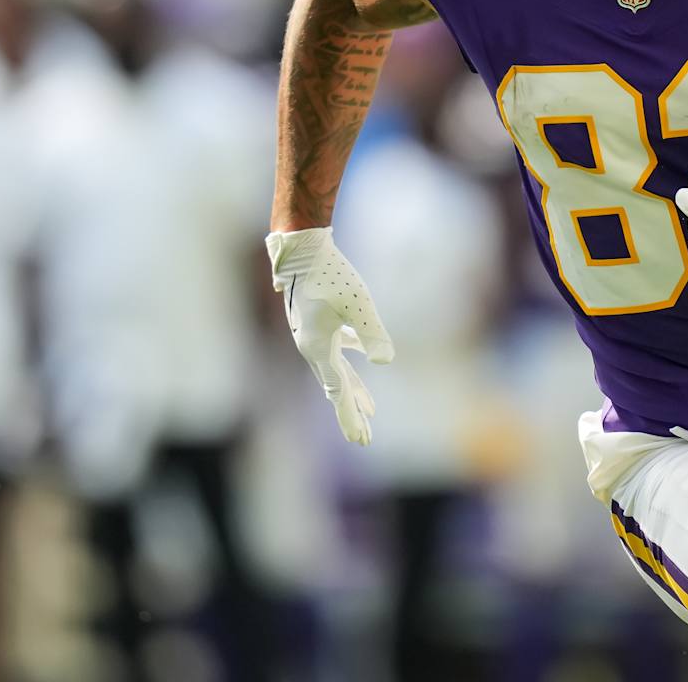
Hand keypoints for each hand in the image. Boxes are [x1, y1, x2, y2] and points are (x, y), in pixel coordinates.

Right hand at [265, 227, 394, 444]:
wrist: (301, 248)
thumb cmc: (330, 274)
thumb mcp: (358, 304)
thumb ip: (372, 333)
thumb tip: (386, 360)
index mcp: (318, 349)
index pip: (338, 392)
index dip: (350, 416)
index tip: (361, 440)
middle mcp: (312, 347)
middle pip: (336, 388)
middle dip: (352, 412)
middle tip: (365, 438)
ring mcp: (313, 334)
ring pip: (337, 369)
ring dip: (354, 389)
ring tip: (371, 409)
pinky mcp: (318, 320)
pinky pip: (338, 347)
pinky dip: (352, 355)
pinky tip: (365, 354)